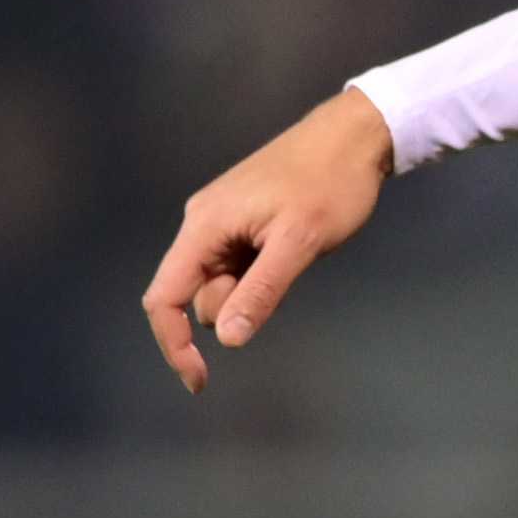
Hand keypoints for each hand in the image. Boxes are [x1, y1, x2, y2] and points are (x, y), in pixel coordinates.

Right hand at [142, 90, 393, 392]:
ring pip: (222, 286)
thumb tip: (228, 339)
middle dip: (236, 305)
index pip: (163, 298)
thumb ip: (261, 291)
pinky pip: (240, 269)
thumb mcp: (300, 243)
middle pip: (197, 297)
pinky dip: (262, 275)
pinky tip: (293, 249)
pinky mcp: (242, 225)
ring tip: (295, 251)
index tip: (200, 381)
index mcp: (203, 227)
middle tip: (286, 267)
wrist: (353, 137)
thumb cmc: (330, 184)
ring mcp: (221, 224)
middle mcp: (202, 225)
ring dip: (254, 290)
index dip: (174, 344)